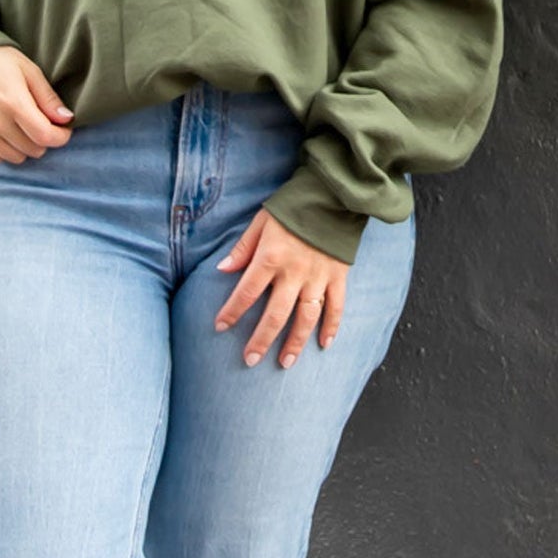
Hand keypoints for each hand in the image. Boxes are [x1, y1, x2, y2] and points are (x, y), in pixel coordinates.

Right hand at [0, 46, 73, 161]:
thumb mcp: (31, 72)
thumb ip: (49, 99)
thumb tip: (66, 119)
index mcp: (13, 102)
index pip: (45, 136)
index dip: (61, 137)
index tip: (62, 130)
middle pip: (33, 149)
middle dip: (43, 140)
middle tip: (41, 124)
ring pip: (15, 157)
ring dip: (24, 147)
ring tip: (22, 128)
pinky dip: (5, 150)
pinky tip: (6, 133)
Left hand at [214, 208, 347, 368]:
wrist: (332, 195)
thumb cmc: (292, 207)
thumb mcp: (261, 222)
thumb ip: (242, 248)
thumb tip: (222, 270)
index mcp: (271, 258)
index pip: (246, 292)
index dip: (231, 312)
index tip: (219, 327)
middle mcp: (295, 273)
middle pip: (275, 315)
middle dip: (261, 340)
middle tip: (249, 360)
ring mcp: (319, 278)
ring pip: (306, 318)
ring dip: (295, 342)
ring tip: (285, 362)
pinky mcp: (338, 277)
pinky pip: (336, 307)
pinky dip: (331, 327)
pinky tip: (324, 344)